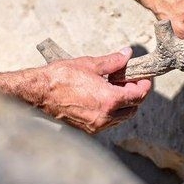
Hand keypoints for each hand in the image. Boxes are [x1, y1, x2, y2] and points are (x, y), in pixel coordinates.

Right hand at [37, 48, 151, 133]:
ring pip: (120, 118)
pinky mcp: (86, 129)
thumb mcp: (90, 64)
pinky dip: (111, 112)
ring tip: (115, 88)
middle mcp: (105, 117)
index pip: (138, 96)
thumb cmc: (61, 77)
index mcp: (109, 100)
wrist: (38, 92)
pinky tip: (103, 98)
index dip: (144, 86)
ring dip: (123, 105)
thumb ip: (113, 62)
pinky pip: (107, 122)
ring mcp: (95, 126)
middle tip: (130, 81)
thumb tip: (127, 55)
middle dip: (135, 95)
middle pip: (132, 109)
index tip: (144, 78)